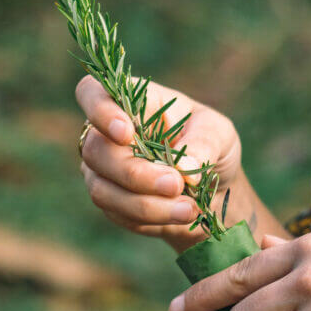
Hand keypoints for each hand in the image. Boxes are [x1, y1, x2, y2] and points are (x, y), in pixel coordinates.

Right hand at [75, 74, 242, 252]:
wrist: (212, 187)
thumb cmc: (211, 145)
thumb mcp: (219, 133)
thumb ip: (203, 143)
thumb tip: (184, 166)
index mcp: (132, 102)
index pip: (91, 92)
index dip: (100, 111)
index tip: (127, 133)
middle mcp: (106, 133)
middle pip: (95, 150)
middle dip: (136, 173)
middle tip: (177, 184)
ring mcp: (103, 170)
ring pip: (103, 189)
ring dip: (146, 204)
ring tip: (190, 209)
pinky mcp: (110, 200)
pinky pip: (118, 213)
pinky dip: (152, 218)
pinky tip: (183, 215)